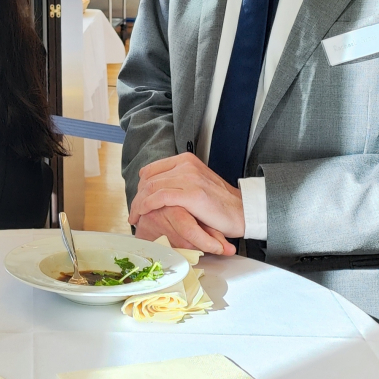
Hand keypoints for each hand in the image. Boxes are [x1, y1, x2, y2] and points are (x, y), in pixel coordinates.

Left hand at [129, 153, 244, 250]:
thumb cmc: (221, 203)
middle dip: (137, 197)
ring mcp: (189, 177)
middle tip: (134, 213)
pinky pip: (160, 197)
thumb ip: (179, 181)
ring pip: (151, 188)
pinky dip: (147, 206)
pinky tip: (143, 215)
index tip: (137, 200)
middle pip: (149, 179)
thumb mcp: (197, 184)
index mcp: (186, 160)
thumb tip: (157, 189)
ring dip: (138, 204)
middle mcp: (186, 164)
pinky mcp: (192, 194)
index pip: (151, 170)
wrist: (244, 211)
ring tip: (135, 218)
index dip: (140, 187)